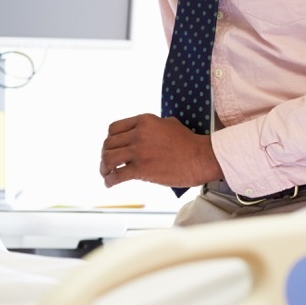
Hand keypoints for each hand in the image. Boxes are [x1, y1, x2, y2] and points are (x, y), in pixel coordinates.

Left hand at [99, 113, 221, 187]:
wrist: (201, 158)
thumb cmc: (189, 143)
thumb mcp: (169, 123)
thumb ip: (152, 126)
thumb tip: (144, 131)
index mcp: (144, 121)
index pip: (114, 128)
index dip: (110, 139)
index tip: (111, 147)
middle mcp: (138, 134)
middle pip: (109, 143)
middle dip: (105, 154)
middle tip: (107, 163)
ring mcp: (138, 151)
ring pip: (108, 158)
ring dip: (104, 167)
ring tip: (106, 174)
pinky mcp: (141, 169)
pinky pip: (117, 175)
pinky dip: (110, 180)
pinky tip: (110, 184)